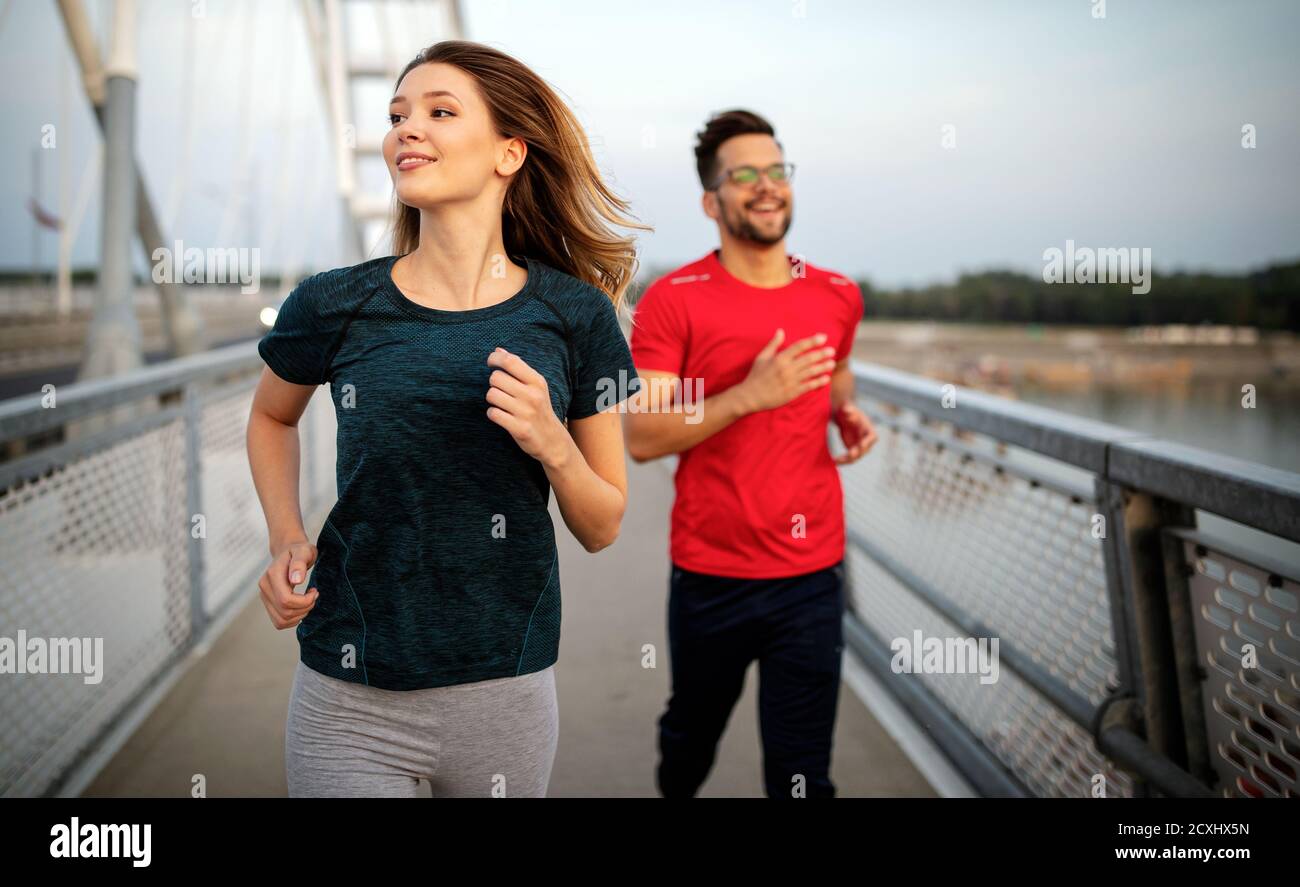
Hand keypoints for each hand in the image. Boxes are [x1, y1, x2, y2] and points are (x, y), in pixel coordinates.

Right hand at [258, 540, 317, 629]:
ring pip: (281, 620)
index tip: (315, 591)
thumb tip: (295, 580)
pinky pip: (279, 622)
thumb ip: (299, 563)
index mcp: (272, 575)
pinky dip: (293, 619)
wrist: (289, 550)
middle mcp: (264, 587)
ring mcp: (264, 597)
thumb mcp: (304, 551)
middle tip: (314, 596)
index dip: (304, 601)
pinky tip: (301, 607)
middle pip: (285, 612)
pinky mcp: (268, 603)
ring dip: (300, 615)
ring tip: (308, 601)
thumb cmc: (299, 551)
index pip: (286, 600)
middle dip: (305, 608)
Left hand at [485, 347, 569, 466]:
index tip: (490, 363)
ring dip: (493, 400)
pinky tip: (502, 416)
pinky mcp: (520, 429)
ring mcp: (527, 412)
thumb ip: (517, 367)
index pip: (510, 361)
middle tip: (502, 391)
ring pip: (491, 395)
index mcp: (537, 381)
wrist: (553, 440)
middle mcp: (533, 395)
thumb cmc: (539, 409)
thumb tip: (498, 350)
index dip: (494, 359)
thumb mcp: (535, 386)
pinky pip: (493, 413)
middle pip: (495, 378)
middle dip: (494, 384)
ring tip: (503, 405)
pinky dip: (494, 414)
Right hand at [735, 329, 837, 413]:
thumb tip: (781, 331)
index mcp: (779, 358)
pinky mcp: (792, 393)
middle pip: (808, 359)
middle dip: (821, 354)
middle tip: (832, 351)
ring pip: (811, 372)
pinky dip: (818, 382)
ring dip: (823, 367)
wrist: (750, 396)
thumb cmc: (755, 376)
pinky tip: (826, 379)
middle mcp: (786, 369)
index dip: (812, 341)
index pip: (799, 347)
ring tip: (832, 363)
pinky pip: (808, 386)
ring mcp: (790, 381)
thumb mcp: (762, 357)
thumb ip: (773, 344)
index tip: (823, 337)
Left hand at [832, 401, 877, 463]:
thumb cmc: (847, 410)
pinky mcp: (853, 450)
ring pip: (856, 457)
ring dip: (847, 460)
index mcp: (869, 429)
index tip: (860, 446)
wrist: (844, 416)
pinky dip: (843, 460)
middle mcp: (866, 440)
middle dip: (856, 454)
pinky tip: (834, 461)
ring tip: (837, 460)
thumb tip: (847, 412)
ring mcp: (860, 446)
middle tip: (848, 456)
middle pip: (864, 450)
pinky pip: (849, 458)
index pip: (872, 437)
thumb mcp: (847, 408)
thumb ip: (848, 410)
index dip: (867, 442)